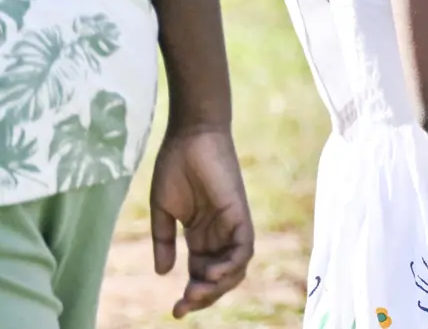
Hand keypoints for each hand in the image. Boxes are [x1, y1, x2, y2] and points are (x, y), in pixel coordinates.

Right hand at [149, 127, 253, 316]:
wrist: (189, 136)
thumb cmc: (175, 166)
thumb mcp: (163, 211)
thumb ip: (163, 241)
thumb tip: (163, 273)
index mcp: (201, 234)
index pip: (202, 273)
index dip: (192, 294)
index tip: (175, 311)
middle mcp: (219, 233)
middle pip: (220, 276)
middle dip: (204, 297)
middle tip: (183, 307)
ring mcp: (231, 223)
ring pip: (236, 267)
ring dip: (218, 286)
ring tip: (196, 294)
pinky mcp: (239, 212)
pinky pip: (244, 246)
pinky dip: (232, 265)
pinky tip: (211, 275)